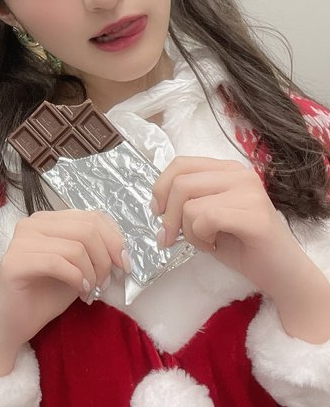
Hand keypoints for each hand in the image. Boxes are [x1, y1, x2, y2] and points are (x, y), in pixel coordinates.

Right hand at [0, 209, 127, 365]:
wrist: (13, 324)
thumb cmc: (45, 295)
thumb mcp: (78, 268)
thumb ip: (93, 251)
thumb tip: (122, 249)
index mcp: (47, 219)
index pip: (92, 216)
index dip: (115, 239)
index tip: (124, 265)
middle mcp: (31, 223)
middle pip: (86, 229)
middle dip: (105, 258)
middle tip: (106, 282)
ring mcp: (20, 241)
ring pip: (75, 246)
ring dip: (92, 273)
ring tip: (91, 290)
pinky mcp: (14, 262)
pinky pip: (57, 263)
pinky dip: (77, 279)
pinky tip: (80, 292)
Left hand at [151, 156, 309, 301]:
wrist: (282, 274)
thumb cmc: (241, 245)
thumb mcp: (205, 216)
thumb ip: (184, 202)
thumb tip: (156, 207)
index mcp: (226, 169)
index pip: (181, 164)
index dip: (160, 188)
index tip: (158, 213)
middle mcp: (239, 174)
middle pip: (180, 183)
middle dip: (168, 216)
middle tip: (172, 238)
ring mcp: (250, 192)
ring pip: (190, 203)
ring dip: (188, 231)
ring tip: (205, 241)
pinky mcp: (256, 215)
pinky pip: (207, 218)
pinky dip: (200, 237)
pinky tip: (214, 245)